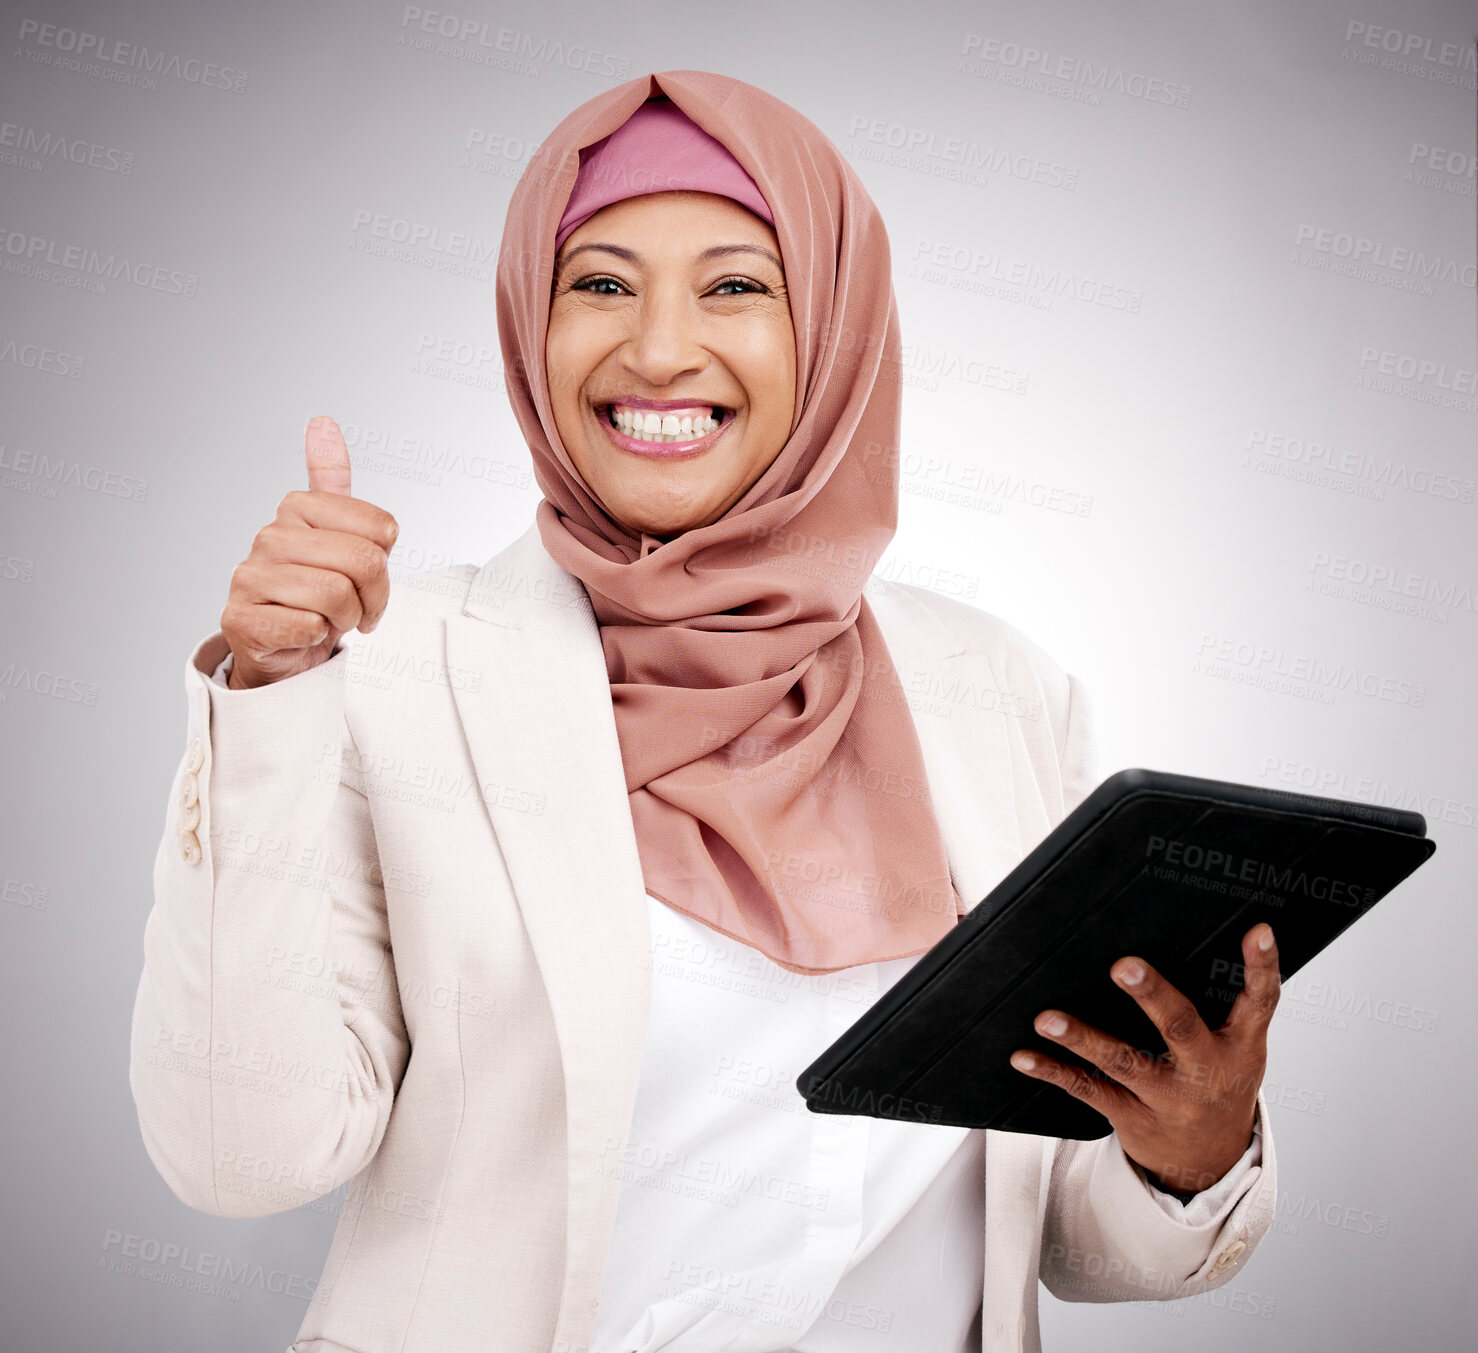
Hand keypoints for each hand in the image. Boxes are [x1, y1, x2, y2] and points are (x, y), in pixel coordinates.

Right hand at [220, 416, 398, 689]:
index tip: (370, 578)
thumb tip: (321, 422)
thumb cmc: (315, 591)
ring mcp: (249, 577)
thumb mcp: (336, 533)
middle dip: (373, 597)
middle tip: (357, 609)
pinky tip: (303, 633)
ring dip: (346, 619)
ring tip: (330, 620)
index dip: (386, 562)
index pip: (381, 528)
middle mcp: (269, 536)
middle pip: (363, 562)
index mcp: (297, 508)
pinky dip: (317, 637)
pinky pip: (307, 626)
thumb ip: (331, 480)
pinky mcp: (240, 619)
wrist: (281, 648)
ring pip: (336, 595)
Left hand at [1010, 922, 1279, 1194]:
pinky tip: (1025, 1056)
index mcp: (1241, 1047)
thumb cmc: (1218, 1081)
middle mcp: (1206, 1073)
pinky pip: (1088, 1090)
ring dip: (1083, 1039)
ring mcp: (1168, 1099)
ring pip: (1123, 1063)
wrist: (1208, 1161)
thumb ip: (1225, 1000)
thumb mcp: (1237, 1046)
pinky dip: (1053, 1071)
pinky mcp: (1132, 1116)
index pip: (1260, 1002)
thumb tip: (1185, 932)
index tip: (1258, 931)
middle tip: (1124, 966)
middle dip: (1152, 996)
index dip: (1261, 966)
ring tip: (1048, 1019)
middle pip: (1180, 1028)